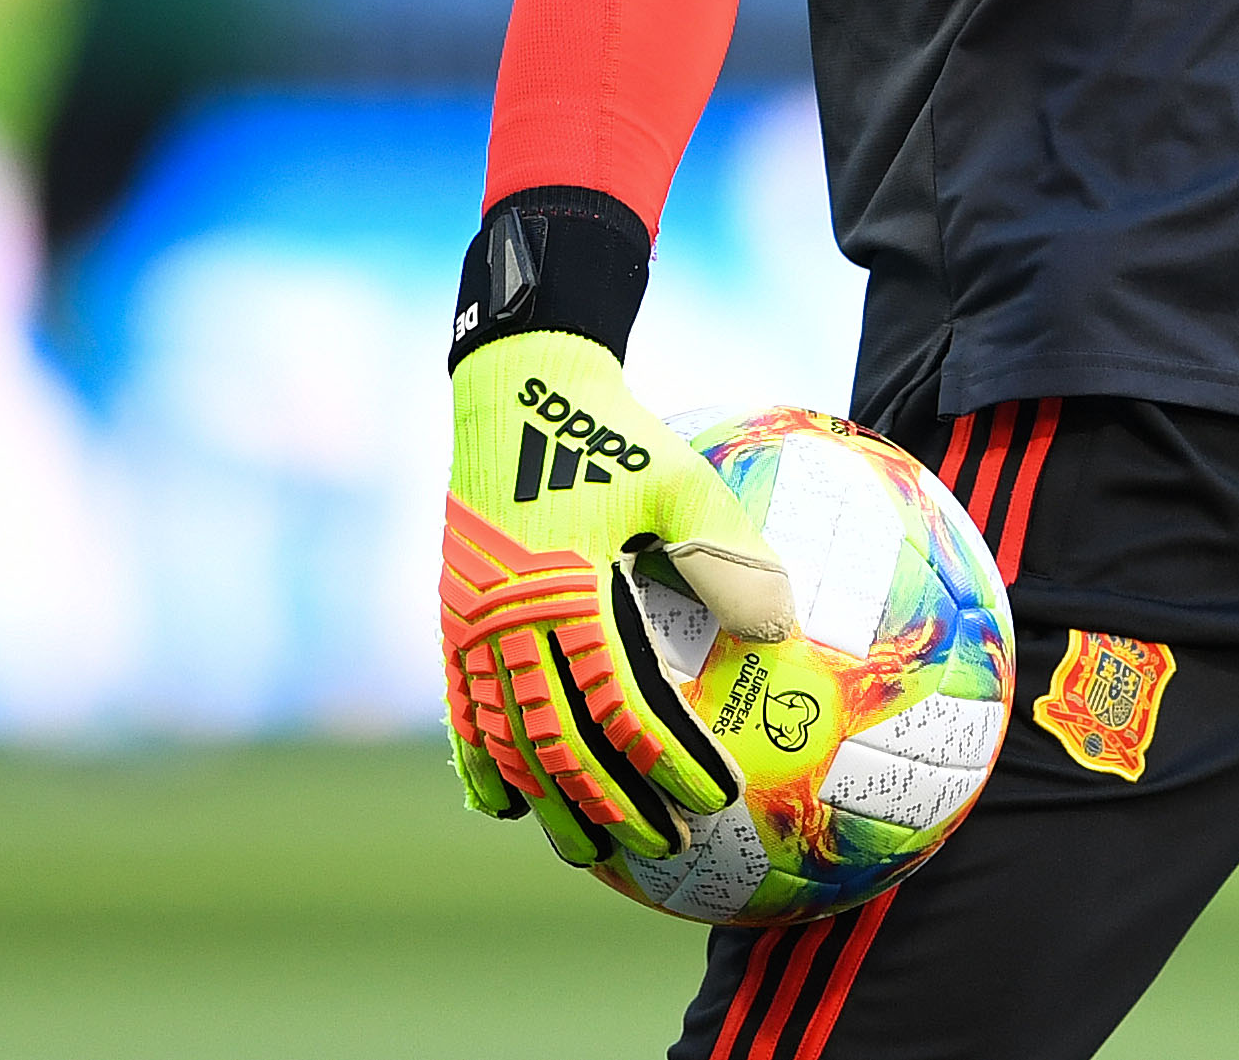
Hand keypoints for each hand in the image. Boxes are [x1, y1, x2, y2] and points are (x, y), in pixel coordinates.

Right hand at [441, 331, 796, 861]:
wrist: (515, 387)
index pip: (622, 702)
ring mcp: (468, 624)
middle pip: (557, 743)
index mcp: (567, 586)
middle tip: (663, 849)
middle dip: (610, 806)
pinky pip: (462, 711)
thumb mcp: (680, 477)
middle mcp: (508, 616)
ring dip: (546, 803)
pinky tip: (505, 807)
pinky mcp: (451, 619)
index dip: (668, 759)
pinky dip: (480, 766)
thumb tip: (787, 624)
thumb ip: (728, 550)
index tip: (716, 797)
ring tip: (586, 851)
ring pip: (503, 740)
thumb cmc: (611, 432)